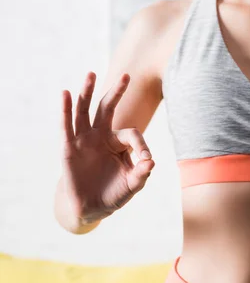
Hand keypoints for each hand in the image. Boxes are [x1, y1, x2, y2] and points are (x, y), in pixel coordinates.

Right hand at [60, 72, 154, 224]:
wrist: (91, 209)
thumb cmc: (114, 194)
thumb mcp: (133, 185)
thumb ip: (142, 174)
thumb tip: (151, 162)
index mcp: (118, 144)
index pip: (132, 134)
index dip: (141, 146)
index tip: (146, 161)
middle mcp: (101, 137)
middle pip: (108, 108)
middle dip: (117, 92)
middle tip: (127, 75)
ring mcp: (84, 140)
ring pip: (85, 111)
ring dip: (87, 92)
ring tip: (91, 74)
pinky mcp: (69, 148)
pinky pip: (66, 125)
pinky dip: (65, 109)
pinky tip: (65, 93)